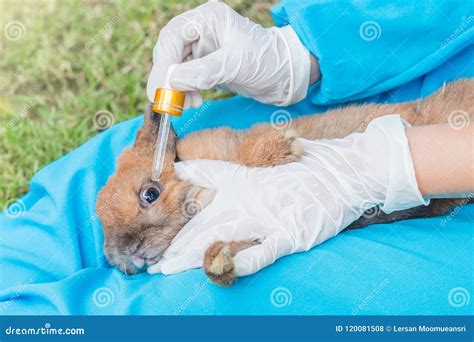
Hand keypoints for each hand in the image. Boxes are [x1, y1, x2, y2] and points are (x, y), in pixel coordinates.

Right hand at [146, 2, 310, 107]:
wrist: (285, 76)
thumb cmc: (267, 61)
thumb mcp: (236, 64)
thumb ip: (203, 72)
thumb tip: (172, 82)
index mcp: (208, 18)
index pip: (173, 36)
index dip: (164, 62)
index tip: (162, 87)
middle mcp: (202, 30)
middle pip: (170, 52)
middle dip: (167, 78)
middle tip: (167, 102)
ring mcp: (203, 48)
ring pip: (175, 67)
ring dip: (176, 88)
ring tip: (186, 106)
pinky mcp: (206, 65)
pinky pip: (185, 78)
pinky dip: (185, 92)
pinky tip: (193, 102)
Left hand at [148, 115, 427, 275]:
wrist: (345, 170)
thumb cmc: (308, 167)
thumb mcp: (266, 165)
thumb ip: (230, 171)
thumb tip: (192, 170)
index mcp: (243, 181)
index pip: (199, 196)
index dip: (173, 212)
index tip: (152, 225)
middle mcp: (249, 197)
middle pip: (201, 222)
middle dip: (173, 243)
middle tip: (149, 260)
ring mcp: (268, 216)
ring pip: (220, 236)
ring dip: (190, 255)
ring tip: (165, 269)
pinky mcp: (291, 234)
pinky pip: (262, 251)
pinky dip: (242, 260)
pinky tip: (219, 270)